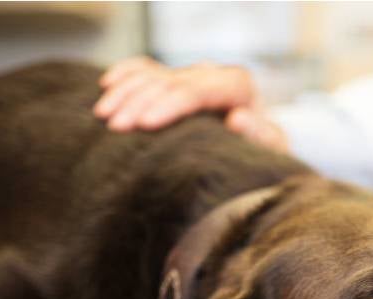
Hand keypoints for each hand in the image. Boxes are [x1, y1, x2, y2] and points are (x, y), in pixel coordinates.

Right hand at [95, 57, 288, 152]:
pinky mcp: (176, 81)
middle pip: (169, 82)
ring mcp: (191, 75)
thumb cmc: (263, 154)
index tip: (145, 124)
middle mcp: (212, 74)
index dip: (169, 105)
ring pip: (153, 74)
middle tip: (115, 127)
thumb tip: (238, 118)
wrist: (257, 150)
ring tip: (103, 115)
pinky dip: (126, 74)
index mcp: (237, 85)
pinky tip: (107, 84)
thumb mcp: (270, 150)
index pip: (197, 90)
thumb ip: (260, 135)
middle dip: (139, 102)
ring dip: (125, 92)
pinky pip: (146, 69)